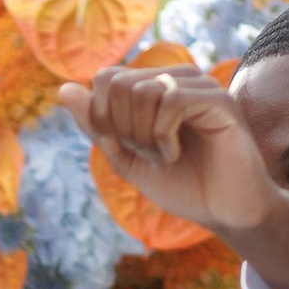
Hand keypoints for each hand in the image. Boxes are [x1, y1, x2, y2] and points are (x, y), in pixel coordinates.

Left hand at [59, 65, 288, 288]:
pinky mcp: (218, 99)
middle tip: (149, 155)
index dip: (103, 118)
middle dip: (123, 129)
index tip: (128, 148)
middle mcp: (178, 77)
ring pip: (143, 90)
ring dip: (142, 134)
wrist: (225, 211)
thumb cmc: (182, 185)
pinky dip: (162, 135)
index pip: (106, 79)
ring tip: (165, 157)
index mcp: (156, 85)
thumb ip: (98, 126)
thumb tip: (63, 89)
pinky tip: (174, 154)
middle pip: (119, 83)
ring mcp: (200, 85)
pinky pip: (171, 101)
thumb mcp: (126, 157)